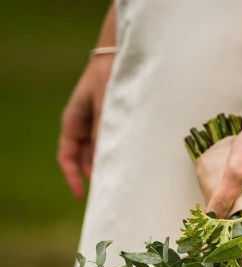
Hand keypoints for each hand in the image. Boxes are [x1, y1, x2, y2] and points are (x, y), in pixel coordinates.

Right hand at [57, 55, 113, 197]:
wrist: (123, 54)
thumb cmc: (110, 74)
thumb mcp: (105, 104)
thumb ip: (104, 131)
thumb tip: (105, 160)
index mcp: (73, 121)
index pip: (67, 156)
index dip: (72, 177)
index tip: (81, 195)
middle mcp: (84, 127)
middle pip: (86, 160)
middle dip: (96, 176)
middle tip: (110, 194)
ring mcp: (99, 126)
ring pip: (101, 155)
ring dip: (110, 167)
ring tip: (124, 182)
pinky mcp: (114, 125)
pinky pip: (114, 146)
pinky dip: (120, 156)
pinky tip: (132, 166)